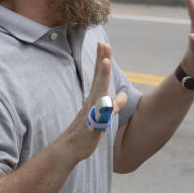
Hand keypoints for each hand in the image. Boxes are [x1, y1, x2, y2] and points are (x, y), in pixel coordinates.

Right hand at [60, 42, 127, 163]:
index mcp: (94, 98)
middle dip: (101, 60)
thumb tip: (124, 96)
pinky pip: (99, 113)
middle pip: (99, 77)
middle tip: (103, 43)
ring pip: (98, 91)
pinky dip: (104, 105)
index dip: (102, 59)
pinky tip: (107, 99)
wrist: (69, 149)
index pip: (99, 75)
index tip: (103, 43)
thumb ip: (113, 105)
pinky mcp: (93, 124)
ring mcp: (91, 111)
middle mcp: (92, 101)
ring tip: (106, 61)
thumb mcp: (103, 116)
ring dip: (102, 76)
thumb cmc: (87, 131)